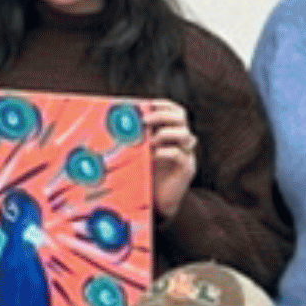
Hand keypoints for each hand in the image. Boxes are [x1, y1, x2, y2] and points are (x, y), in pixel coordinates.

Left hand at [141, 99, 195, 222]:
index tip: (149, 103)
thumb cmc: (147, 173)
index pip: (177, 112)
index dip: (165, 105)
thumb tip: (118, 120)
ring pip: (185, 135)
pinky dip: (164, 151)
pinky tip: (152, 155)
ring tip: (149, 141)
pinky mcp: (186, 169)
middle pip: (182, 119)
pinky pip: (179, 154)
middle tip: (144, 121)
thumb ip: (137, 137)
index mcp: (173, 134)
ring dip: (164, 134)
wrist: (158, 201)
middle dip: (162, 116)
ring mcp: (187, 155)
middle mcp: (183, 142)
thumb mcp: (141, 151)